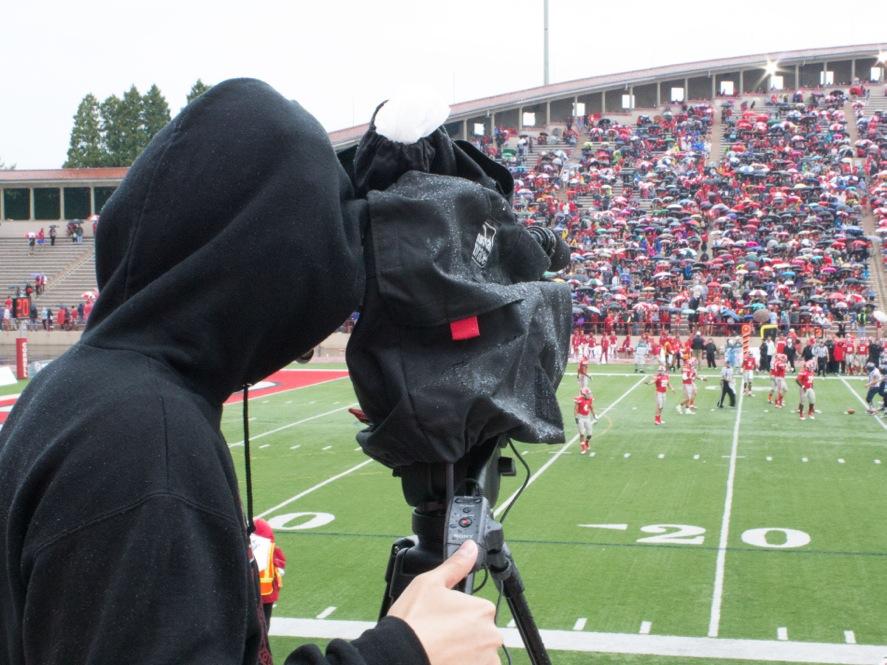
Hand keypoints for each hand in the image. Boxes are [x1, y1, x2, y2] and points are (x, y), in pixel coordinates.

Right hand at [388, 540, 502, 664]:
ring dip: (463, 651)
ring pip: (477, 651)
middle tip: (438, 634)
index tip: (441, 618)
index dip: (457, 612)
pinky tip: (443, 659)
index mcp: (483, 609)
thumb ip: (456, 565)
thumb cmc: (413, 622)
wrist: (400, 657)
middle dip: (463, 633)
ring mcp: (486, 660)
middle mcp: (491, 635)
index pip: (476, 608)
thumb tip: (470, 548)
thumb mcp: (430, 583)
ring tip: (439, 648)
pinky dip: (461, 663)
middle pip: (479, 631)